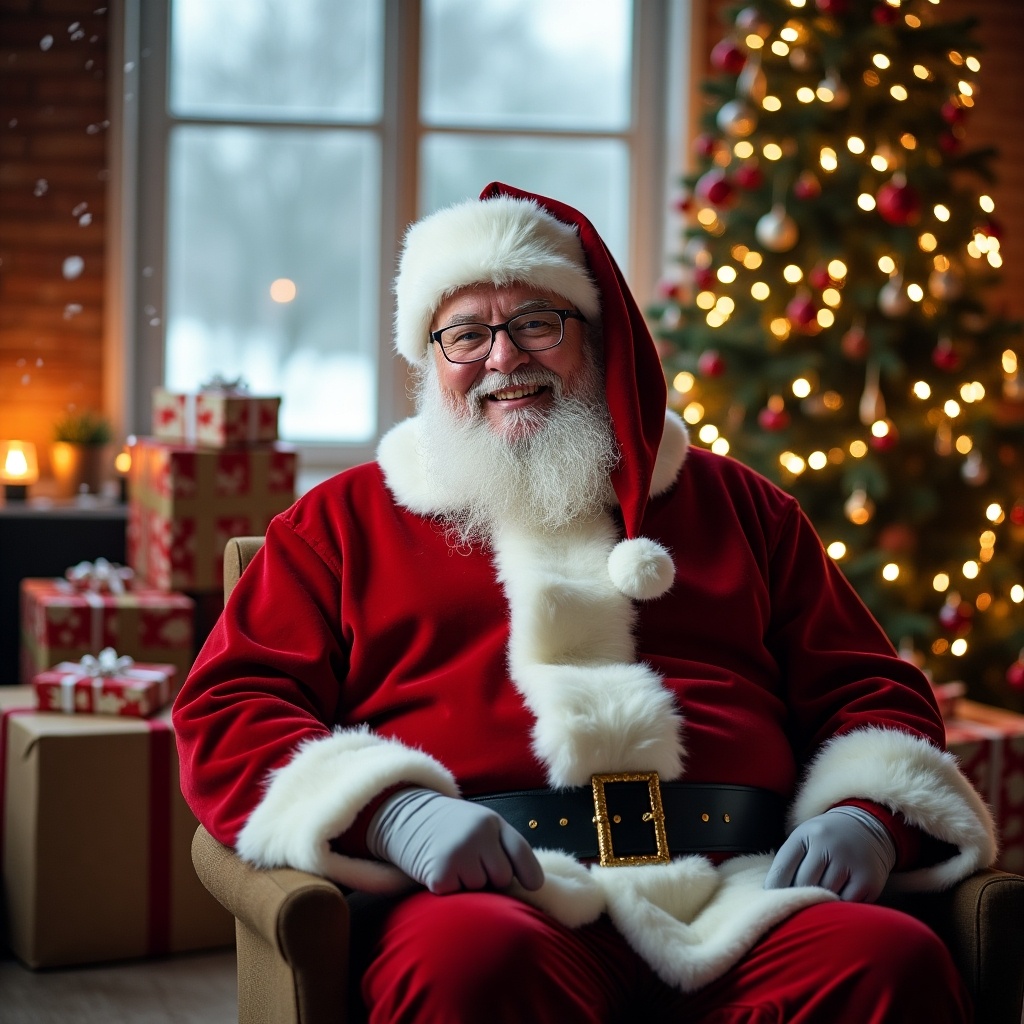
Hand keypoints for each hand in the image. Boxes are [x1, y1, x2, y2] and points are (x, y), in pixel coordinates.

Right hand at [366, 788, 544, 894]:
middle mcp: (479, 835)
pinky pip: (458, 896)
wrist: (405, 816)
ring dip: (468, 884)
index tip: (532, 886)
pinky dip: (449, 889)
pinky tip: (439, 870)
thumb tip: (530, 885)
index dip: (530, 874)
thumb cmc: (450, 827)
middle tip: (470, 863)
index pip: (521, 853)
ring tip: (453, 864)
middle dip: (490, 878)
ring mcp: (459, 854)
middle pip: (502, 878)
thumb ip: (503, 846)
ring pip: (480, 889)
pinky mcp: (441, 875)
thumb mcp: (480, 825)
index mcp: (492, 822)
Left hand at [763, 806, 895, 902]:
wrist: (866, 828)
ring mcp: (849, 862)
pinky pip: (847, 904)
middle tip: (794, 909)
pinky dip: (839, 908)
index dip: (774, 889)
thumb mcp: (804, 839)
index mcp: (806, 834)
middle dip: (797, 898)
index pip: (782, 868)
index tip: (771, 902)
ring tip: (814, 908)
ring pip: (825, 896)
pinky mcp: (868, 880)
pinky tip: (836, 905)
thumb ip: (789, 862)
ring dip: (818, 904)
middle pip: (803, 884)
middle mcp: (828, 845)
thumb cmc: (826, 840)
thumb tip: (772, 896)